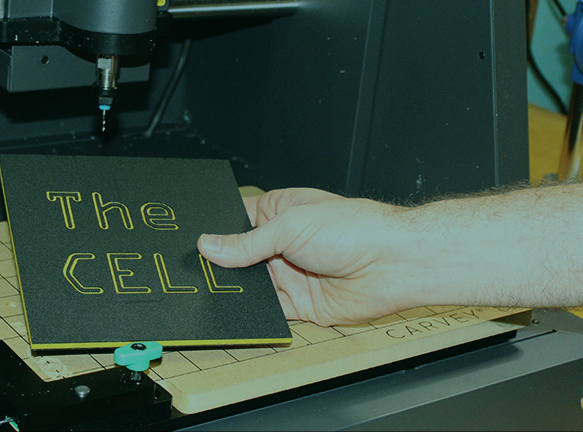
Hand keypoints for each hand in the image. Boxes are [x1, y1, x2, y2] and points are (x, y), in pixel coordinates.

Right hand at [197, 188, 430, 325]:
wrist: (392, 264)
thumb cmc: (354, 228)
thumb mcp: (289, 226)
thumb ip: (246, 242)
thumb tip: (208, 244)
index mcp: (279, 212)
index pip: (236, 221)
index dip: (215, 231)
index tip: (190, 240)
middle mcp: (282, 244)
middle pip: (239, 258)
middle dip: (221, 265)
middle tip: (194, 271)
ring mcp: (290, 275)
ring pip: (250, 287)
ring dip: (236, 290)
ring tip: (210, 292)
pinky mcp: (300, 305)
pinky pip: (269, 313)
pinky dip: (254, 314)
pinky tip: (237, 312)